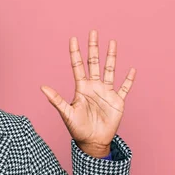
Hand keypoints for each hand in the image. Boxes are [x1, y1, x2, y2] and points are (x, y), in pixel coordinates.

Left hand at [40, 30, 135, 156]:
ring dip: (111, 57)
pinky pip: (124, 88)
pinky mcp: (117, 101)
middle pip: (93, 63)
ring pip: (109, 70)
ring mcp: (106, 92)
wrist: (92, 142)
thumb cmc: (77, 129)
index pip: (77, 65)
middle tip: (93, 32)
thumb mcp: (66, 113)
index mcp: (81, 88)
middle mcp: (94, 87)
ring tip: (112, 42)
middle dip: (93, 48)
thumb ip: (56, 99)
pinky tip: (132, 70)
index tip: (73, 38)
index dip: (75, 52)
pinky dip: (128, 80)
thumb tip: (42, 87)